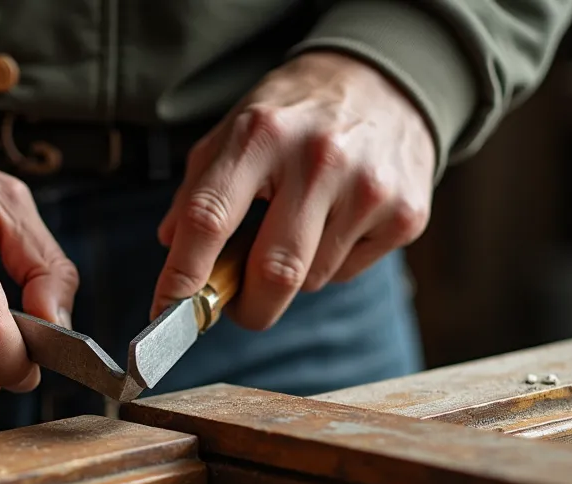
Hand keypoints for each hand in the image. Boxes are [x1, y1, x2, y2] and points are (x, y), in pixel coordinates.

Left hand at [151, 51, 435, 328]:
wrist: (385, 82)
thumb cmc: (296, 116)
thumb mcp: (236, 130)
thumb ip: (197, 189)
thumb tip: (171, 247)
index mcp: (262, 134)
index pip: (210, 218)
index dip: (183, 275)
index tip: (166, 312)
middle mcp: (319, 159)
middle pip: (273, 272)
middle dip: (247, 308)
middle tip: (235, 307)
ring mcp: (368, 188)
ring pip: (311, 280)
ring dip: (291, 276)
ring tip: (297, 229)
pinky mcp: (405, 214)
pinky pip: (347, 273)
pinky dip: (330, 264)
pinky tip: (337, 222)